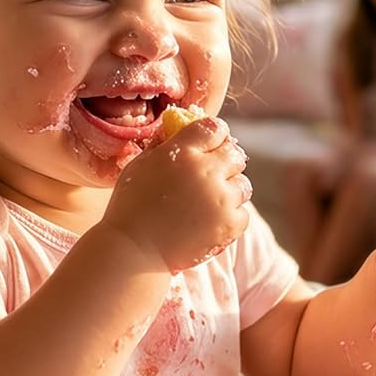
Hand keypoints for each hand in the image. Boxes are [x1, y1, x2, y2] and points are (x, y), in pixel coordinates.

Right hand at [103, 116, 250, 272]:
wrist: (133, 249)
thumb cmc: (131, 206)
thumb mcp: (141, 164)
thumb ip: (163, 143)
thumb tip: (177, 127)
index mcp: (184, 151)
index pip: (215, 128)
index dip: (214, 134)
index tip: (211, 143)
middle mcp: (207, 171)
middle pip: (235, 154)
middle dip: (226, 161)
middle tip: (212, 174)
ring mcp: (221, 198)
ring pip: (243, 184)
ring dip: (230, 189)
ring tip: (210, 201)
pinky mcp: (229, 224)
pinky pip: (243, 212)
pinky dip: (231, 216)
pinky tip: (212, 220)